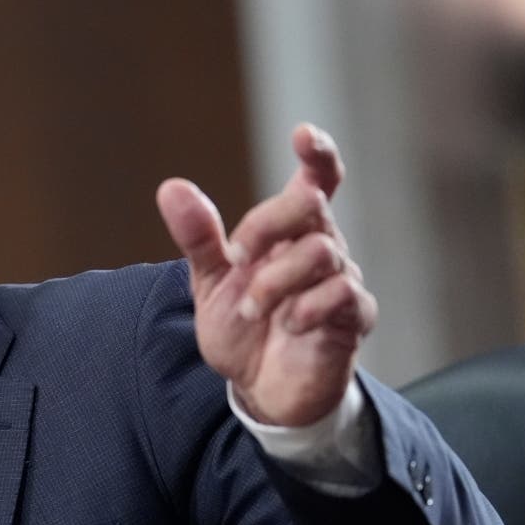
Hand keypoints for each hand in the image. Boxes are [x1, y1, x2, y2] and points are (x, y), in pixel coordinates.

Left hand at [156, 123, 376, 426]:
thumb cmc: (243, 329)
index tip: (302, 135)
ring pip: (322, 250)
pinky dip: (304, 308)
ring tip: (252, 310)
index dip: (316, 154)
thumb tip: (171, 187)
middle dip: (266, 226)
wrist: (259, 388)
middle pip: (311, 205)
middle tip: (238, 260)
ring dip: (274, 281)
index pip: (317, 181)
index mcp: (288, 233)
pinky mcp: (353, 318)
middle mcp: (321, 248)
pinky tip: (288, 325)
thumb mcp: (209, 282)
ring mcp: (342, 280)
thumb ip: (198, 237)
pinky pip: (342, 294)